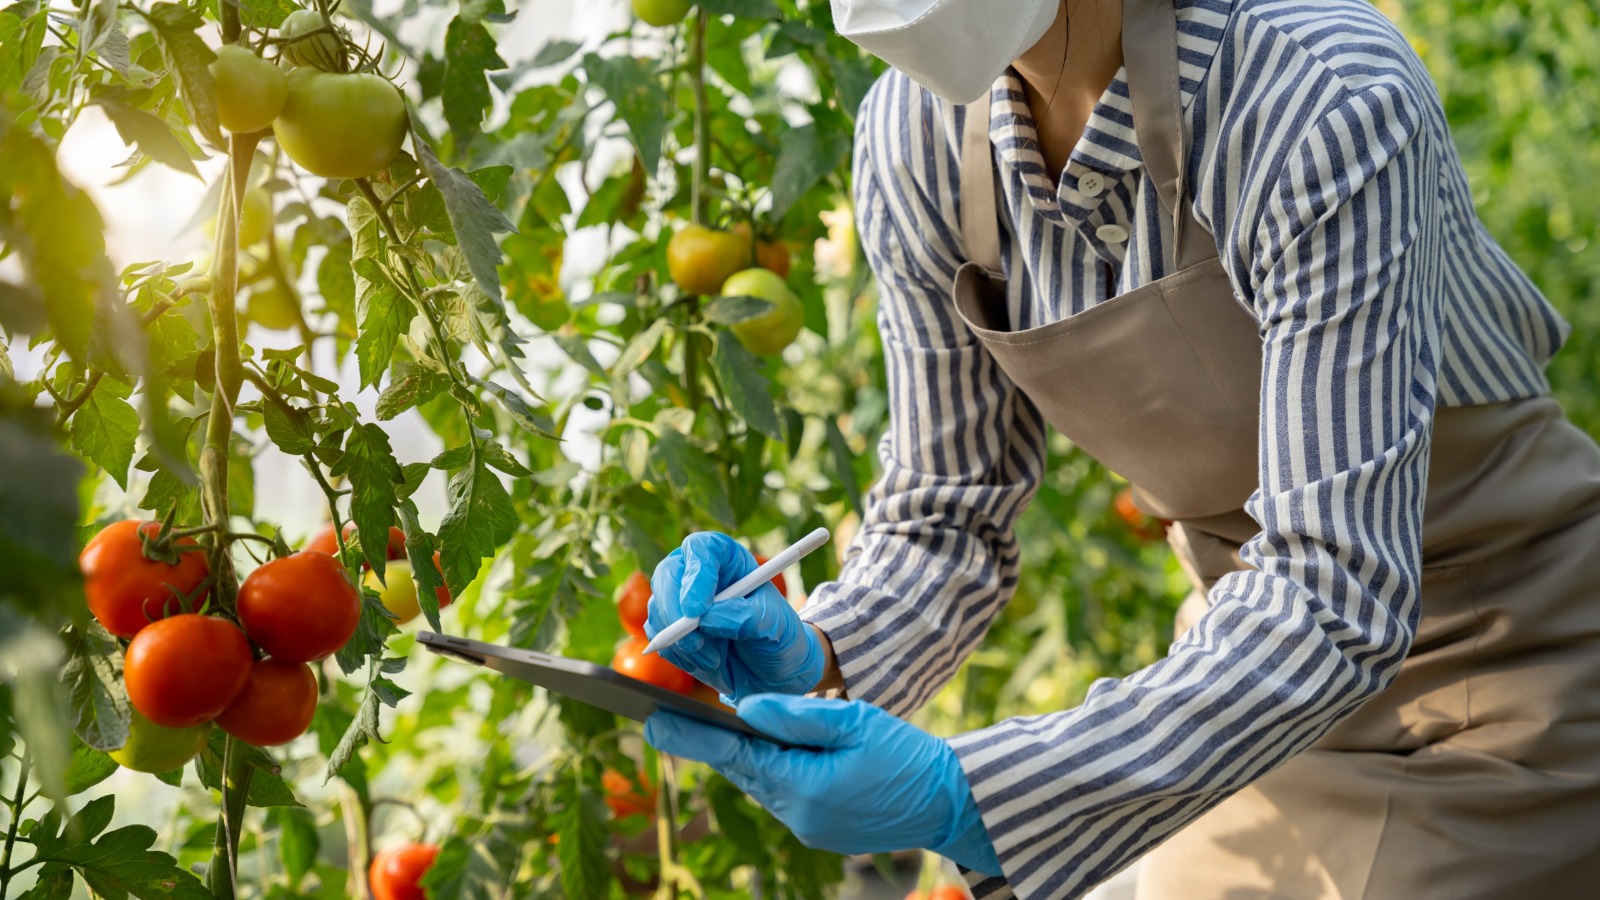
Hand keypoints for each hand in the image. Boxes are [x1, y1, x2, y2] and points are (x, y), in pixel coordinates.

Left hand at [644, 693, 1000, 875]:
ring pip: (760, 782)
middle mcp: (798, 814)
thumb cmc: (907, 754)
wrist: (949, 801)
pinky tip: (763, 749)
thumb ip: (795, 714)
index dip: (690, 738)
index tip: (652, 721)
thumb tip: (743, 706)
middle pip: (741, 770)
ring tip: (708, 728)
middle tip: (663, 718)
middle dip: (708, 744)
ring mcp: (808, 827)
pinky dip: (769, 770)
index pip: (734, 755)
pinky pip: (782, 794)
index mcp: (804, 785)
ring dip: (741, 756)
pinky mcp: (819, 830)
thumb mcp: (852, 720)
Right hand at [646, 532, 823, 700]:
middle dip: (675, 611)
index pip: (701, 549)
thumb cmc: (777, 636)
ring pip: (660, 610)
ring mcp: (679, 598)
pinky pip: (659, 637)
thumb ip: (745, 617)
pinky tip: (708, 660)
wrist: (770, 667)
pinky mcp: (669, 626)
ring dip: (684, 641)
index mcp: (726, 558)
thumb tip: (708, 618)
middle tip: (695, 641)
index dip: (696, 575)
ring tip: (716, 658)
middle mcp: (697, 572)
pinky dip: (680, 655)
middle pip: (667, 574)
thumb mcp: (774, 625)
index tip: (699, 608)